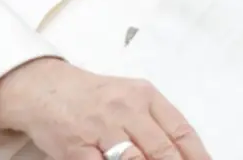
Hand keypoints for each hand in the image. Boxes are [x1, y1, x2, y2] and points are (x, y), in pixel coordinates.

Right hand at [0, 57, 209, 159]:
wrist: (45, 89)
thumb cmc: (97, 97)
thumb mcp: (133, 97)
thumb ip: (157, 122)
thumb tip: (184, 152)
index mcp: (146, 96)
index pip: (180, 130)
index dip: (197, 155)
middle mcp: (127, 110)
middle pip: (161, 149)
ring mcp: (101, 129)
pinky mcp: (76, 147)